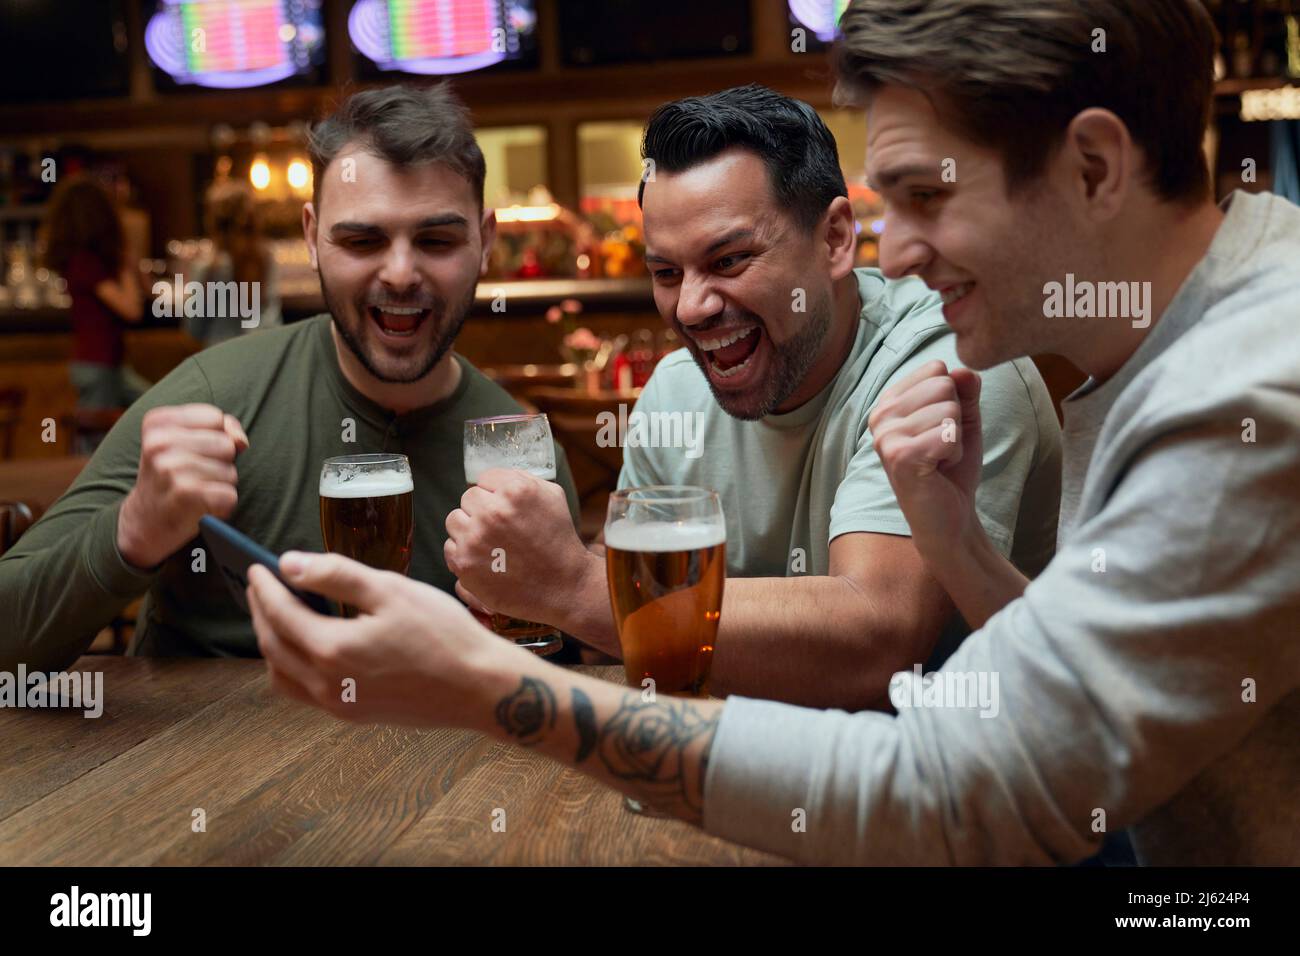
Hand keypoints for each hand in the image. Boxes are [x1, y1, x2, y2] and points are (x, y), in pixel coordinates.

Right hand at [117, 404, 247, 568]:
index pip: (215, 417)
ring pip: (230, 471)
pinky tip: (200, 507)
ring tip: (195, 491)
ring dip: (220, 485)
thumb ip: (222, 428)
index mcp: (158, 422)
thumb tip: (241, 442)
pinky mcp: (185, 495)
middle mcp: (160, 443)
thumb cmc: (173, 476)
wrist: (144, 521)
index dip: (215, 437)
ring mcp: (171, 469)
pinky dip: (222, 506)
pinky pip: (230, 496)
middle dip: (220, 463)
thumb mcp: (186, 441)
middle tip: (193, 476)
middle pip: (226, 444)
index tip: (192, 453)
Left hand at [247, 551, 520, 726]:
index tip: (256, 567)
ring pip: (283, 677)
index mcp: (332, 650)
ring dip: (272, 645)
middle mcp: (327, 685)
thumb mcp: (391, 590)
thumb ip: (335, 575)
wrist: (480, 688)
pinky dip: (292, 668)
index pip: (280, 614)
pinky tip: (307, 649)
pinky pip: (305, 693)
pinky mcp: (355, 715)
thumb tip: (289, 564)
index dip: (264, 588)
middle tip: (260, 587)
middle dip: (261, 614)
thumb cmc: (443, 634)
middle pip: (273, 647)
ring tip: (277, 617)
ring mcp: (339, 706)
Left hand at [444, 467, 590, 624]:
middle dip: (482, 510)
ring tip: (491, 543)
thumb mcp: (552, 496)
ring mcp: (475, 538)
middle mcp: (492, 512)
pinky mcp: (464, 563)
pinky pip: (450, 546)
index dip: (496, 494)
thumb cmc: (557, 540)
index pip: (484, 479)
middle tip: (500, 528)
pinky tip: (485, 559)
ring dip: (468, 528)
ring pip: (454, 520)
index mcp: (515, 491)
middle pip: (468, 498)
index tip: (507, 509)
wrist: (562, 586)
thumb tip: (494, 478)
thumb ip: (521, 478)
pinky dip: (464, 552)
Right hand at [868, 360, 983, 555]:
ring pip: (949, 409)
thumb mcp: (964, 420)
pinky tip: (938, 468)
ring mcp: (886, 435)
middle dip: (956, 418)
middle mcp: (880, 415)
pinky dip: (954, 452)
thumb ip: (966, 391)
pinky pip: (948, 433)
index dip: (953, 398)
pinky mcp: (899, 456)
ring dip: (956, 438)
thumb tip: (963, 369)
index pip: (937, 369)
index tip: (940, 428)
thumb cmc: (951, 468)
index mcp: (889, 402)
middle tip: (941, 447)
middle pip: (943, 384)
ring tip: (939, 459)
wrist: (950, 517)